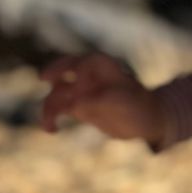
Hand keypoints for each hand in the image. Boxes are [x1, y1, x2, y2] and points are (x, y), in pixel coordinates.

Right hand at [40, 53, 165, 144]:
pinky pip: (59, 108)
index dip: (80, 73)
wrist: (147, 123)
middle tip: (44, 78)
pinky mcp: (78, 106)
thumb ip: (98, 100)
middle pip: (66, 67)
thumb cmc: (139, 108)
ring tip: (49, 124)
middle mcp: (91, 75)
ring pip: (58, 91)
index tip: (79, 89)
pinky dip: (52, 116)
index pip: (87, 62)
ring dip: (50, 104)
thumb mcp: (123, 103)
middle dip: (55, 72)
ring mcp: (83, 90)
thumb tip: (74, 104)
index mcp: (105, 67)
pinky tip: (52, 130)